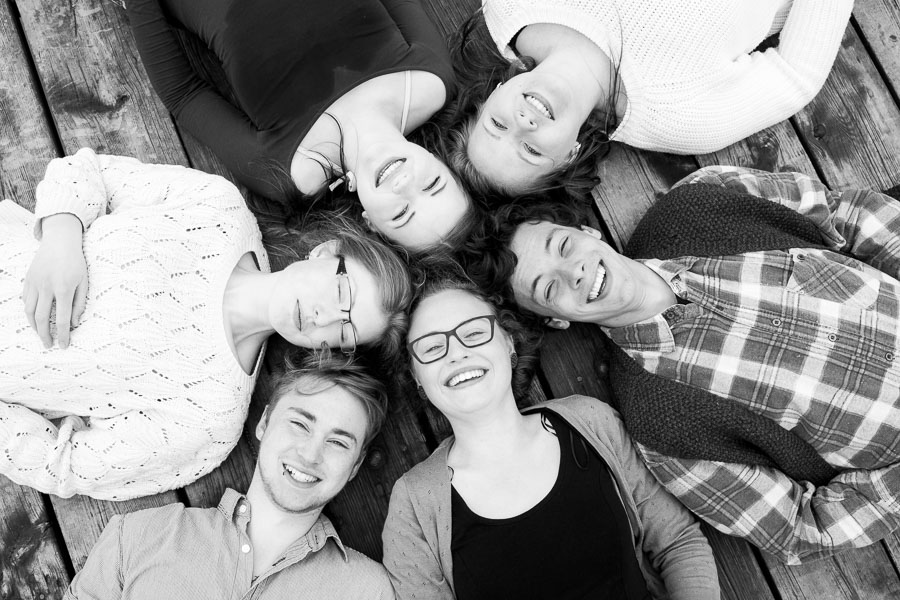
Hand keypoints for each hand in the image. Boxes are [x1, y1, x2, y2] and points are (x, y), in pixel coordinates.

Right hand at [23, 213, 86, 348]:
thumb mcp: (84, 281)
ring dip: (34, 327)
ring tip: (41, 335)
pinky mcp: (28, 280)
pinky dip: (29, 312)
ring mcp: (34, 283)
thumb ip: (80, 303)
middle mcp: (46, 287)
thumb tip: (74, 323)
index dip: (62, 335)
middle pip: (41, 318)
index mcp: (64, 288)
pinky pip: (25, 300)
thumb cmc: (76, 262)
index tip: (64, 345)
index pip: (61, 319)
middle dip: (44, 335)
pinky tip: (35, 318)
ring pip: (29, 311)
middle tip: (49, 345)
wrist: (60, 241)